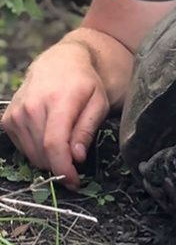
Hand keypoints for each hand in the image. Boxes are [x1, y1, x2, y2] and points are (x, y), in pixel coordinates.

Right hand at [1, 43, 109, 189]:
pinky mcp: (8, 119)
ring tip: (66, 144)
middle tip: (76, 162)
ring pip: (32, 154)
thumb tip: (77, 157)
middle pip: (42, 153)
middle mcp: (32, 107)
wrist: (60, 63)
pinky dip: (38, 150)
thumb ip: (87, 130)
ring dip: (50, 158)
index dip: (64, 168)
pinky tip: (50, 137)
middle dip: (61, 165)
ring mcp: (16, 113)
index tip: (74, 181)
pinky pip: (22, 147)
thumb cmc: (85, 84)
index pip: (54, 144)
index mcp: (58, 102)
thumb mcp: (98, 103)